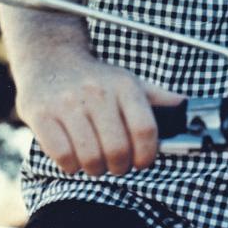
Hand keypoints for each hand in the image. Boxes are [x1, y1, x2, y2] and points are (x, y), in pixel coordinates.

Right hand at [15, 52, 183, 176]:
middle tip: (115, 164)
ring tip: (94, 160)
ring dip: (95, 169)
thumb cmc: (95, 78)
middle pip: (118, 150)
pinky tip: (73, 156)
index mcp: (124, 85)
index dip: (147, 156)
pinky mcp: (41, 114)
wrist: (50, 58)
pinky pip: (62, 157)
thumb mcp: (128, 81)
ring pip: (90, 158)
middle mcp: (97, 92)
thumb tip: (185, 106)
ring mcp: (67, 103)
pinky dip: (70, 166)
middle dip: (119, 167)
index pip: (146, 130)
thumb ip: (157, 98)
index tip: (141, 161)